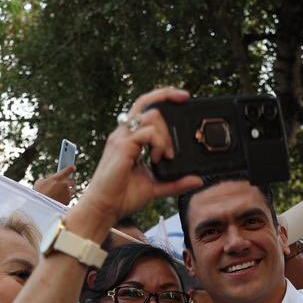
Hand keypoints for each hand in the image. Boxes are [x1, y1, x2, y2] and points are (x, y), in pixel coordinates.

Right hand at [34, 164, 75, 204]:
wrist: (41, 208)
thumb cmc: (38, 194)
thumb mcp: (39, 183)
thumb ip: (47, 180)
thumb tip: (49, 181)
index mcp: (57, 178)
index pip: (68, 170)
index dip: (71, 168)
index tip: (73, 167)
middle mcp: (64, 184)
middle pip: (72, 181)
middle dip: (70, 182)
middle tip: (66, 184)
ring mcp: (67, 193)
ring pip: (72, 190)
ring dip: (69, 191)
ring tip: (62, 194)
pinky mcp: (68, 201)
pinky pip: (69, 198)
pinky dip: (66, 198)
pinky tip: (60, 200)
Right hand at [75, 87, 204, 223]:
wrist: (104, 208)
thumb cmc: (123, 196)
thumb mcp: (156, 187)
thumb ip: (176, 182)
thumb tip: (198, 180)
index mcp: (129, 138)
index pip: (145, 108)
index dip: (163, 98)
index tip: (183, 98)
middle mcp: (124, 134)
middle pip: (145, 101)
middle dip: (167, 95)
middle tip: (186, 99)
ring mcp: (122, 138)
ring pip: (150, 116)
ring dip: (166, 134)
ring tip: (168, 155)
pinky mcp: (122, 146)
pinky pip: (147, 133)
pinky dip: (160, 143)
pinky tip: (159, 158)